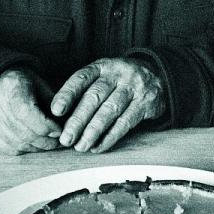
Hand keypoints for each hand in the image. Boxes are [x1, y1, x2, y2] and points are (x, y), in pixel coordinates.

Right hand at [0, 68, 61, 154]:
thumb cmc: (21, 81)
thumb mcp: (40, 84)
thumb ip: (52, 102)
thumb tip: (67, 123)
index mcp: (14, 93)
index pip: (34, 119)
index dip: (50, 128)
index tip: (61, 131)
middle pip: (27, 134)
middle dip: (46, 141)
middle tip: (58, 142)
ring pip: (18, 144)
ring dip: (36, 147)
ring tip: (48, 144)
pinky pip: (6, 148)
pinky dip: (22, 149)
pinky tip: (32, 145)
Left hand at [51, 57, 166, 152]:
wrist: (158, 76)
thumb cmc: (120, 81)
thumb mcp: (104, 76)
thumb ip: (85, 90)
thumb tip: (60, 118)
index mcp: (103, 66)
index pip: (82, 78)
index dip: (67, 94)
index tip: (56, 111)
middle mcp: (118, 74)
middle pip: (95, 97)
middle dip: (78, 120)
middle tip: (66, 139)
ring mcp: (134, 87)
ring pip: (110, 111)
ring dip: (93, 132)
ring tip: (80, 147)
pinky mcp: (146, 102)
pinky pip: (126, 122)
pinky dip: (110, 137)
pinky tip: (99, 147)